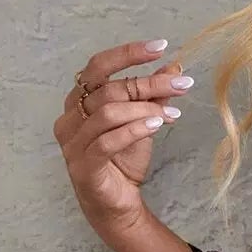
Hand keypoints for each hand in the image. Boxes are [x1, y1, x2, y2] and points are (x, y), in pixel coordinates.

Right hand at [53, 40, 191, 235]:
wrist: (118, 205)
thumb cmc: (124, 161)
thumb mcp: (142, 121)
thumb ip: (152, 95)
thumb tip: (174, 67)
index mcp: (78, 101)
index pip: (97, 67)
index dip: (127, 53)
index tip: (160, 46)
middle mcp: (70, 118)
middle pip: (108, 89)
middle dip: (149, 83)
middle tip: (182, 84)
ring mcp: (72, 143)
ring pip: (108, 113)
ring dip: (144, 108)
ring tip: (170, 113)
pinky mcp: (83, 165)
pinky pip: (107, 141)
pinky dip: (134, 130)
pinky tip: (156, 124)